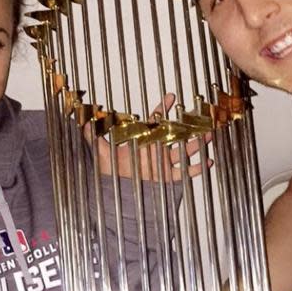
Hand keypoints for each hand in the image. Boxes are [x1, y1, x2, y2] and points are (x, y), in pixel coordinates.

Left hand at [91, 93, 211, 180]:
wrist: (117, 193)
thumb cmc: (112, 172)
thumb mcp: (101, 151)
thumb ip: (92, 135)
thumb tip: (83, 120)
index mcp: (144, 139)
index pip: (156, 120)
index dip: (163, 108)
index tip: (171, 97)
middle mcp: (156, 148)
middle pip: (175, 133)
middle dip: (188, 124)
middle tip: (200, 114)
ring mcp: (164, 163)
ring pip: (184, 150)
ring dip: (197, 143)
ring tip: (209, 135)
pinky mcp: (168, 178)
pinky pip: (186, 172)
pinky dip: (197, 168)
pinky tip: (209, 161)